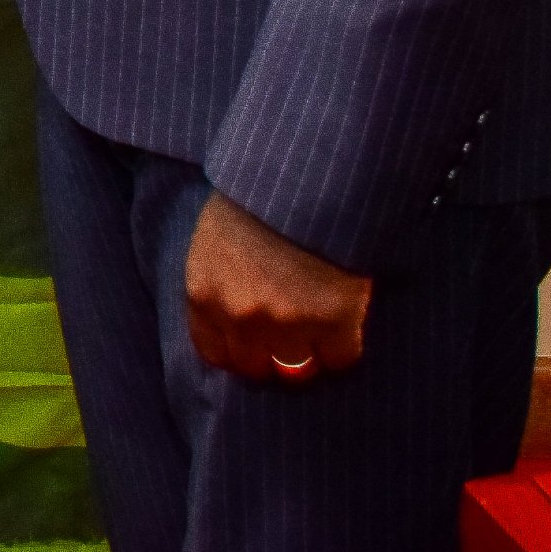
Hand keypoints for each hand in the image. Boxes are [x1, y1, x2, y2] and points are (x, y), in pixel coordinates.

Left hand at [183, 193, 372, 383]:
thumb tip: (237, 314)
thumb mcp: (218, 238)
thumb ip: (221, 281)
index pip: (215, 353)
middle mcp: (239, 317)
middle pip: (256, 369)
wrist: (302, 180)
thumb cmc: (255, 197)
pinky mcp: (332, 322)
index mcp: (204, 294)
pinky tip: (345, 323)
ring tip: (321, 332)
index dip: (238, 353)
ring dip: (310, 355)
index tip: (255, 347)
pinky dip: (344, 346)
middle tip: (291, 339)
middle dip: (273, 357)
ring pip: (298, 371)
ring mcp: (286, 324)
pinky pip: (341, 359)